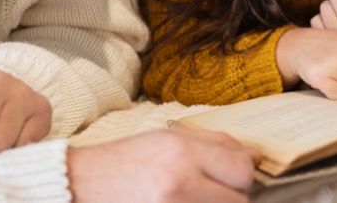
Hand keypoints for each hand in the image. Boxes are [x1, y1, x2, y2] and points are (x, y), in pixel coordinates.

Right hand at [67, 128, 257, 201]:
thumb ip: (215, 144)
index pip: (242, 169)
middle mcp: (179, 184)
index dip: (241, 174)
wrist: (81, 185)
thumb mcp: (168, 139)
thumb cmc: (126, 160)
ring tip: (193, 197)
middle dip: (231, 196)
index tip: (230, 176)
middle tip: (209, 191)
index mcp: (182, 153)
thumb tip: (255, 157)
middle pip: (238, 200)